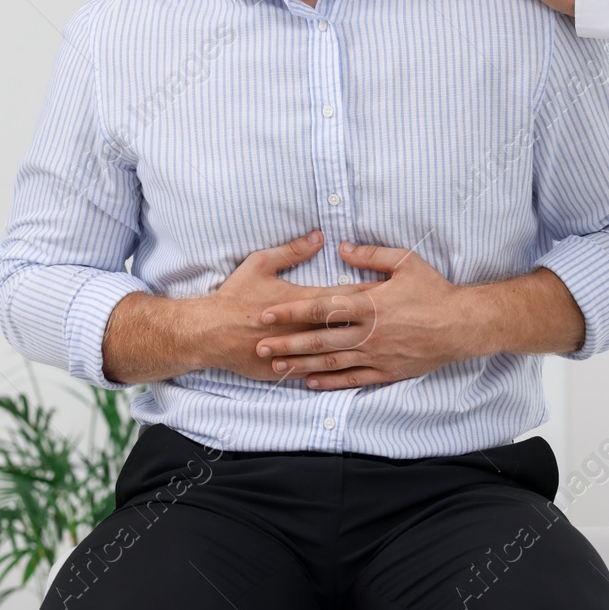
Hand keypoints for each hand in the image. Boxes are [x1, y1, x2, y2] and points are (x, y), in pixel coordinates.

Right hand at [190, 231, 379, 381]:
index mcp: (301, 301)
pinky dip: (336, 372)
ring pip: (335, 352)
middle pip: (346, 325)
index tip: (390, 293)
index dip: (369, 295)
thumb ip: (292, 250)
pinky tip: (355, 372)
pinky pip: (316, 373)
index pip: (343, 297)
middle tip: (399, 319)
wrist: (209, 333)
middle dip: (373, 323)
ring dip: (359, 348)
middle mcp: (303, 328)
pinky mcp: (286, 370)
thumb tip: (320, 237)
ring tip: (384, 345)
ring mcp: (296, 351)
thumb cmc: (235, 295)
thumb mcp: (260, 263)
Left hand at [252, 242, 489, 389]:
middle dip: (287, 343)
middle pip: (319, 340)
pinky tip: (311, 382)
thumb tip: (342, 248)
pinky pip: (353, 378)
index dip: (292, 311)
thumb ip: (372, 255)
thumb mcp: (406, 262)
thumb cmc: (435, 291)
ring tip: (277, 367)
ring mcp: (377, 354)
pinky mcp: (387, 371)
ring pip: (332, 362)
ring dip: (302, 365)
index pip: (321, 308)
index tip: (268, 313)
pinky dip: (331, 382)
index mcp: (370, 304)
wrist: (463, 325)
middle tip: (260, 346)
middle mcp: (369, 332)